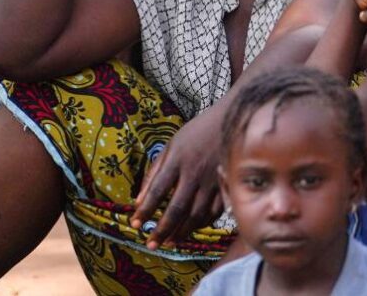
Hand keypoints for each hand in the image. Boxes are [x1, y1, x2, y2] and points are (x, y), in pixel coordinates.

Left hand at [131, 110, 223, 248]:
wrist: (231, 120)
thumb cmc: (197, 132)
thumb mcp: (171, 146)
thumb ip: (154, 172)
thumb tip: (138, 200)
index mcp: (177, 160)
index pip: (156, 191)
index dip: (145, 211)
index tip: (135, 225)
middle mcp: (195, 173)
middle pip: (177, 208)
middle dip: (162, 229)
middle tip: (152, 244)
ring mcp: (213, 180)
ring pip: (196, 214)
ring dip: (182, 231)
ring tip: (170, 242)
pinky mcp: (227, 185)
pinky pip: (215, 211)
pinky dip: (202, 224)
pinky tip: (192, 229)